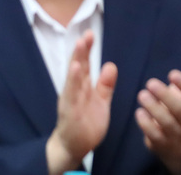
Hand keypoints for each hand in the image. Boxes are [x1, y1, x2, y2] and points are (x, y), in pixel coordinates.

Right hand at [47, 31, 116, 172]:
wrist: (74, 146)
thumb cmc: (86, 123)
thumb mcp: (101, 102)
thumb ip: (105, 85)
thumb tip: (110, 65)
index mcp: (83, 86)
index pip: (85, 64)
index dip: (87, 50)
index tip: (90, 33)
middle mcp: (75, 90)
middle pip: (78, 66)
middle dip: (81, 50)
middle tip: (86, 34)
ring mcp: (71, 100)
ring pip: (73, 77)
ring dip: (76, 61)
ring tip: (79, 45)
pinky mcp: (70, 111)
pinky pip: (72, 95)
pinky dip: (73, 81)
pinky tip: (75, 70)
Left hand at [137, 48, 180, 174]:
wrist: (180, 149)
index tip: (172, 73)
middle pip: (179, 110)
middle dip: (165, 96)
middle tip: (150, 82)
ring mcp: (175, 135)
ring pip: (167, 123)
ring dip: (154, 108)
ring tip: (142, 95)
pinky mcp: (162, 145)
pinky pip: (155, 136)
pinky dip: (146, 125)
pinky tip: (139, 113)